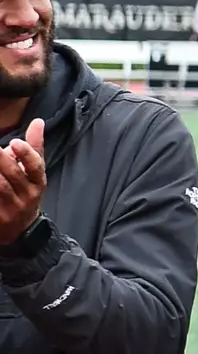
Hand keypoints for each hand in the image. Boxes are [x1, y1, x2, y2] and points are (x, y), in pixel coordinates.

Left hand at [0, 120, 46, 245]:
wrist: (21, 231)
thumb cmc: (26, 195)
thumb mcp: (35, 174)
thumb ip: (34, 148)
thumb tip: (38, 122)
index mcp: (37, 183)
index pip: (36, 167)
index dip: (27, 155)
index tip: (15, 141)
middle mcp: (27, 196)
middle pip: (12, 174)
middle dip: (0, 159)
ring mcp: (11, 208)